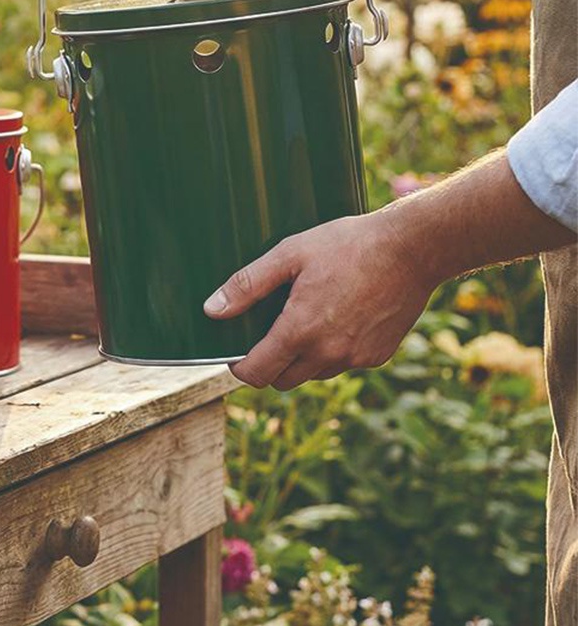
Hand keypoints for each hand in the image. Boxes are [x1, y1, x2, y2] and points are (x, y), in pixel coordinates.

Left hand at [206, 209, 436, 390]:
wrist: (412, 249)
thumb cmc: (347, 245)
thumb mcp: (289, 254)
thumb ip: (247, 284)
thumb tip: (212, 309)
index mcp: (301, 331)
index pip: (257, 374)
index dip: (240, 368)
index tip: (235, 353)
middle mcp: (328, 353)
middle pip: (282, 380)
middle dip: (268, 365)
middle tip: (265, 335)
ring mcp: (356, 359)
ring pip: (313, 374)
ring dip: (300, 359)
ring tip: (302, 321)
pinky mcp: (377, 356)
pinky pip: (342, 364)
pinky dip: (331, 351)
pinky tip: (335, 318)